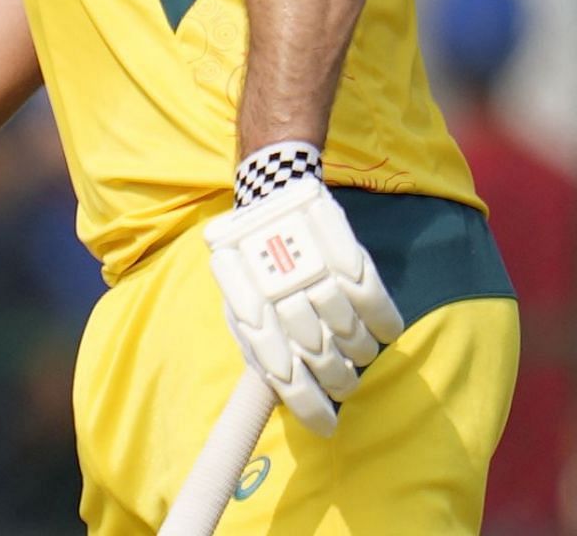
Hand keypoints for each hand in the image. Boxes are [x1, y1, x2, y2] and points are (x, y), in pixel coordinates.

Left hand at [204, 148, 403, 435]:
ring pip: (349, 332)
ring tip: (359, 354)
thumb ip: (257, 344)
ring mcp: (312, 269)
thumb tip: (280, 393)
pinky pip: (373, 299)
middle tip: (345, 384)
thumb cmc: (255, 262)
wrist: (271, 197)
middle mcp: (278, 291)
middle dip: (338, 380)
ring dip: (360, 353)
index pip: (280, 371)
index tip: (327, 427)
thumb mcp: (240, 300)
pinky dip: (384, 323)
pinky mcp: (342, 248)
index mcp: (247, 307)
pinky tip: (386, 332)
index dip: (307, 405)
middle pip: (320, 356)